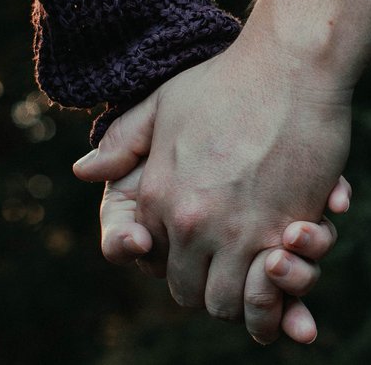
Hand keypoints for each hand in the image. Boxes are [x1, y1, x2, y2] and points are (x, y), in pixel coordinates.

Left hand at [75, 33, 351, 330]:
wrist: (288, 67)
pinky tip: (281, 267)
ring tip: (258, 275)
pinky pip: (271, 289)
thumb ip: (121, 143)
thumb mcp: (161, 103)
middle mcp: (190, 221)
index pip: (154, 261)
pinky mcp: (285, 230)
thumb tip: (83, 172)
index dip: (176, 261)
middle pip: (191, 292)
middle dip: (208, 287)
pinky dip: (275, 294)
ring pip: (229, 302)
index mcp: (157, 195)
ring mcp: (237, 229)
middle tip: (230, 271)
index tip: (199, 250)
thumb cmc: (226, 81)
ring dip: (243, 299)